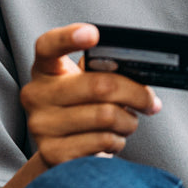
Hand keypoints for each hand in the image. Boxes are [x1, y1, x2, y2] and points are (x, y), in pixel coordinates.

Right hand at [19, 23, 162, 167]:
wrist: (63, 150)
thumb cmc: (83, 107)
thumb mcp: (86, 84)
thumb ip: (103, 72)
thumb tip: (141, 78)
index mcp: (45, 68)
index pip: (48, 45)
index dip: (69, 37)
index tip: (93, 34)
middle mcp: (36, 94)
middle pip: (99, 85)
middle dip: (136, 93)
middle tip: (150, 102)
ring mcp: (41, 125)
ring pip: (106, 116)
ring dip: (129, 121)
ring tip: (129, 121)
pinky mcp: (52, 153)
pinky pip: (102, 141)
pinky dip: (118, 140)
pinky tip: (113, 139)